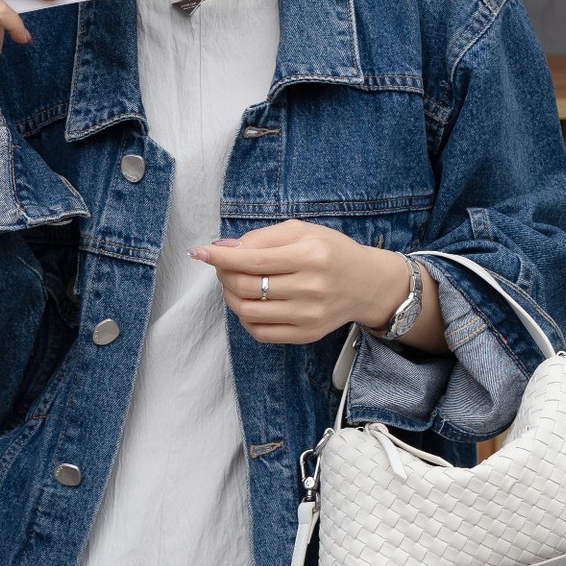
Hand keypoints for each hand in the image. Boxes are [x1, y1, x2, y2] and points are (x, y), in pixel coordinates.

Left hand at [188, 220, 413, 344]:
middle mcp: (311, 287)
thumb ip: (261, 238)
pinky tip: (248, 303)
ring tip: (233, 283)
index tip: (200, 252)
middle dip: (223, 274)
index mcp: (310, 255)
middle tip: (221, 266)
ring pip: (248, 311)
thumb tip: (222, 248)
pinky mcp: (306, 334)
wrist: (366, 283)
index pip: (252, 260)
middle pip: (246, 286)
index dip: (220, 257)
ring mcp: (308, 315)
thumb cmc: (330, 252)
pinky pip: (260, 332)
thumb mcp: (302, 231)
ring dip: (230, 296)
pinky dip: (245, 318)